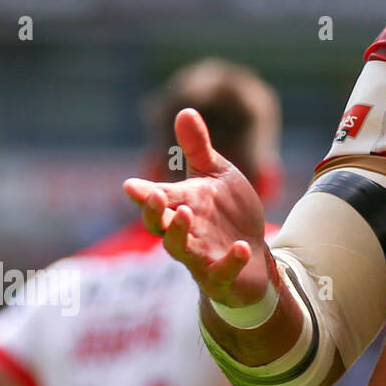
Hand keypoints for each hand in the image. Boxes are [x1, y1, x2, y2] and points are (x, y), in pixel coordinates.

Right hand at [123, 108, 269, 310]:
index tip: (130, 185)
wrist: (254, 255)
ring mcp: (201, 257)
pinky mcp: (222, 276)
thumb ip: (198, 149)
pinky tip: (241, 247)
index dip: (144, 194)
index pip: (157, 199)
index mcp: (181, 206)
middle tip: (153, 197)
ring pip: (182, 250)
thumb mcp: (216, 176)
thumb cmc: (228, 214)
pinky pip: (222, 272)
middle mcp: (186, 233)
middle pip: (160, 226)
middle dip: (153, 212)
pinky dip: (230, 261)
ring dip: (180, 233)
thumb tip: (185, 110)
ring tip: (185, 213)